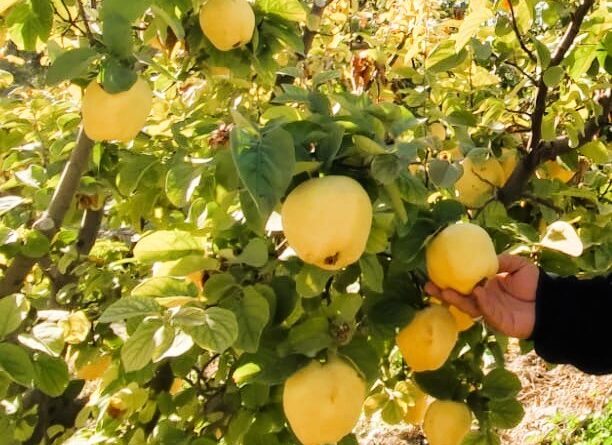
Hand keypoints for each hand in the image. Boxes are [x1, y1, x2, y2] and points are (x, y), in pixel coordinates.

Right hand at [424, 254, 538, 338]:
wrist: (550, 303)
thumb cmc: (535, 284)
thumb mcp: (518, 265)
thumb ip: (501, 261)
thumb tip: (485, 257)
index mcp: (485, 286)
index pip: (463, 283)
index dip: (449, 279)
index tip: (435, 272)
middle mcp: (483, 299)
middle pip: (459, 297)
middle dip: (443, 292)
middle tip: (428, 286)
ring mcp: (489, 311)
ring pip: (468, 306)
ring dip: (456, 299)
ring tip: (444, 291)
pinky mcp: (498, 321)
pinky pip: (487, 311)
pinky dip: (482, 302)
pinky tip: (476, 292)